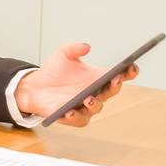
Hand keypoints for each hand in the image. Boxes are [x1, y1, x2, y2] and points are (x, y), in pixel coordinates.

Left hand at [15, 42, 139, 127]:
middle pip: (112, 91)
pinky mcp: (73, 117)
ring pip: (97, 107)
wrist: (35, 86)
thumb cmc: (54, 71)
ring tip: (88, 98)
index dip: (129, 71)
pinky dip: (75, 117)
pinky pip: (79, 120)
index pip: (120, 75)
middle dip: (116, 85)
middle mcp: (96, 92)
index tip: (131, 65)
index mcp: (98, 77)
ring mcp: (85, 106)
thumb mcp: (62, 54)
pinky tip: (69, 111)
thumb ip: (74, 48)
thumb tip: (86, 46)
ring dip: (95, 104)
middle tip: (114, 79)